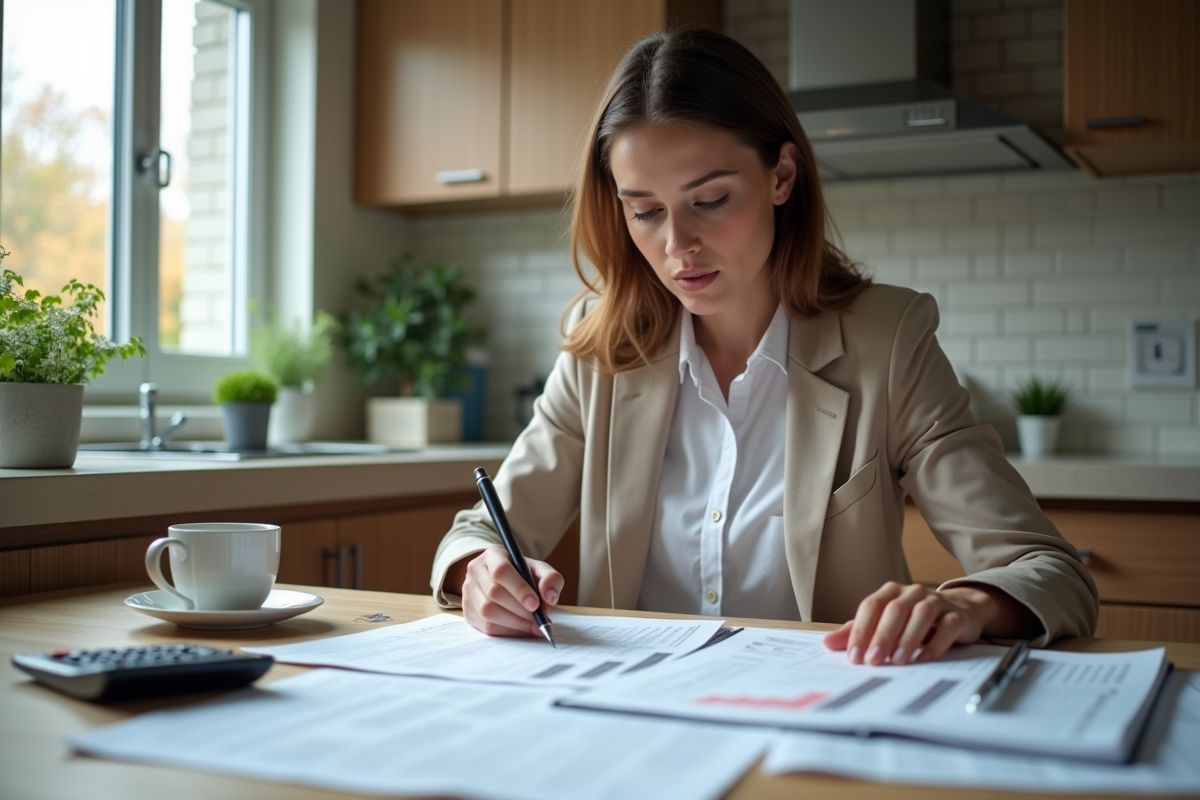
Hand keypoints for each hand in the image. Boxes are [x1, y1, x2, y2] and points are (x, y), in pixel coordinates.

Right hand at [447, 546, 563, 638]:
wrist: (505, 583)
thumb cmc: (524, 575)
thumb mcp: (540, 571)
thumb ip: (551, 579)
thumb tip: (550, 597)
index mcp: (493, 555)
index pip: (501, 570)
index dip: (519, 589)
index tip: (535, 604)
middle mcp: (475, 570)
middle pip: (493, 593)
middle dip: (519, 610)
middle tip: (538, 618)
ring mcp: (468, 591)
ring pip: (487, 611)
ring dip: (514, 622)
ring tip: (532, 625)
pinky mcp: (467, 610)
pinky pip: (484, 626)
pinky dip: (506, 631)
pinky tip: (520, 629)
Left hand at [822, 582, 1019, 665]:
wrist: (960, 611)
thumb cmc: (914, 620)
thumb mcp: (884, 624)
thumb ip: (857, 632)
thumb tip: (827, 643)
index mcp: (890, 592)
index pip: (871, 606)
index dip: (861, 631)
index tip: (854, 656)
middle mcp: (912, 592)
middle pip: (894, 609)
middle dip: (881, 636)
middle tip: (873, 661)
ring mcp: (936, 601)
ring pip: (921, 614)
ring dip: (907, 639)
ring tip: (897, 661)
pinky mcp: (957, 615)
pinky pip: (947, 626)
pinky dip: (935, 643)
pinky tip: (924, 658)